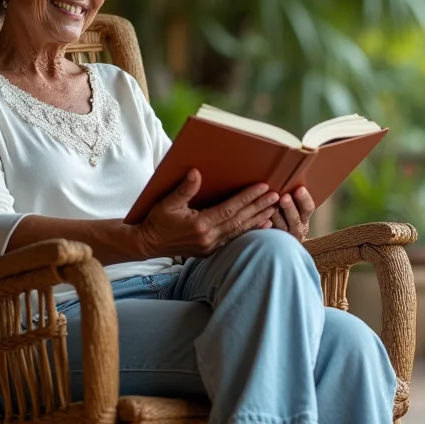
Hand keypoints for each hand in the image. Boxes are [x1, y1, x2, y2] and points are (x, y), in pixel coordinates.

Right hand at [136, 169, 279, 258]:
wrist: (147, 244)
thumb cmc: (156, 221)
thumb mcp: (166, 202)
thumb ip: (184, 189)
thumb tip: (196, 173)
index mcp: (199, 225)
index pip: (229, 209)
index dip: (248, 198)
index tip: (263, 187)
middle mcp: (208, 237)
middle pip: (239, 221)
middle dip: (259, 207)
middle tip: (277, 196)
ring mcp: (210, 246)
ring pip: (240, 231)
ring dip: (258, 219)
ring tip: (275, 209)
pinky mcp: (210, 250)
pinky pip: (234, 239)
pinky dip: (249, 231)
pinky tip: (261, 226)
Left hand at [264, 186, 314, 242]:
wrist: (279, 243)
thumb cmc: (286, 216)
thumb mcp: (294, 208)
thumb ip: (292, 196)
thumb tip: (290, 172)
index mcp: (304, 217)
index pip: (308, 208)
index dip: (304, 199)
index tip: (299, 189)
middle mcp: (297, 228)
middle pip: (295, 218)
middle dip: (290, 208)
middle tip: (284, 197)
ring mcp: (285, 237)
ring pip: (281, 227)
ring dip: (276, 217)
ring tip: (270, 207)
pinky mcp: (273, 242)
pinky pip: (268, 235)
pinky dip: (264, 227)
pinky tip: (260, 220)